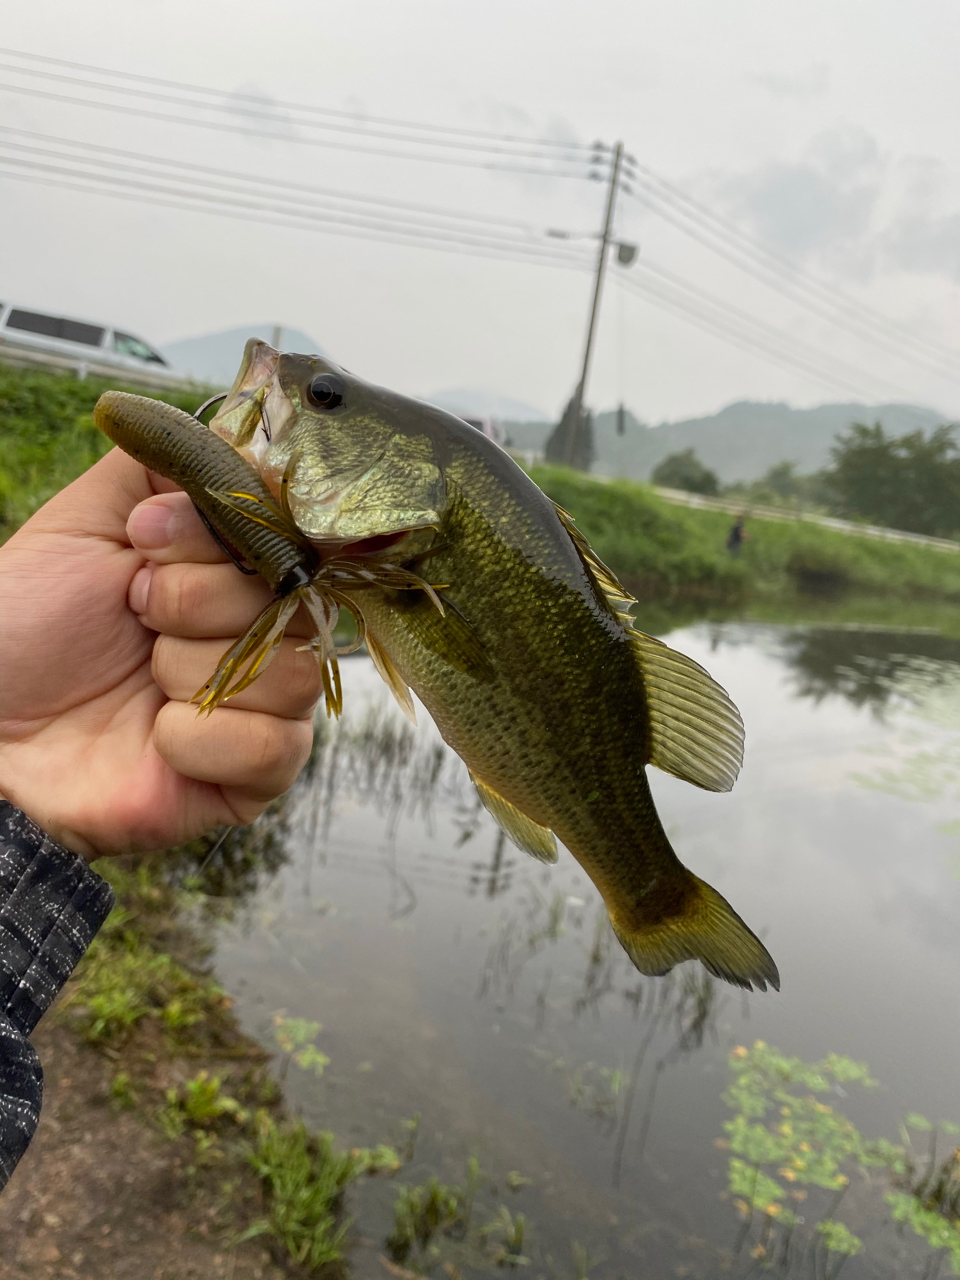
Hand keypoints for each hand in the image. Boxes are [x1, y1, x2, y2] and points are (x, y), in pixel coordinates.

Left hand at [0, 448, 319, 859]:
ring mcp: (258, 707)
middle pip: (296, 602)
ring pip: (292, 673)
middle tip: (133, 613)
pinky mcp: (250, 777)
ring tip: (140, 679)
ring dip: (193, 670)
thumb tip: (237, 423)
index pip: (288, 535)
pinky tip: (153, 737)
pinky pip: (276, 748)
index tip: (146, 537)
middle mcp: (254, 635)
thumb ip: (162, 466)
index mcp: (226, 573)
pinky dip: (199, 739)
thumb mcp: (84, 521)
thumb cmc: (20, 629)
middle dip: (194, 602)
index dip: (223, 535)